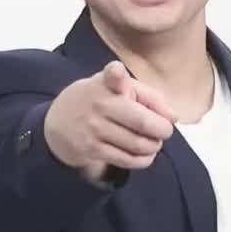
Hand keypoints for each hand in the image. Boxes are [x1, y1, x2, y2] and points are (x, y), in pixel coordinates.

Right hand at [42, 60, 176, 180]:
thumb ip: (148, 96)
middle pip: (142, 121)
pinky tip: (146, 154)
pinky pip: (127, 159)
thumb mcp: (116, 88)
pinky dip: (144, 159)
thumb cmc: (97, 101)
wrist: (57, 124)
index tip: (116, 71)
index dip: (115, 74)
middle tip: (165, 131)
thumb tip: (173, 116)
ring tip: (154, 142)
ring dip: (154, 146)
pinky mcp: (92, 150)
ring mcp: (94, 129)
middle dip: (162, 130)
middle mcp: (99, 104)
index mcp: (106, 83)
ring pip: (138, 144)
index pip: (110, 76)